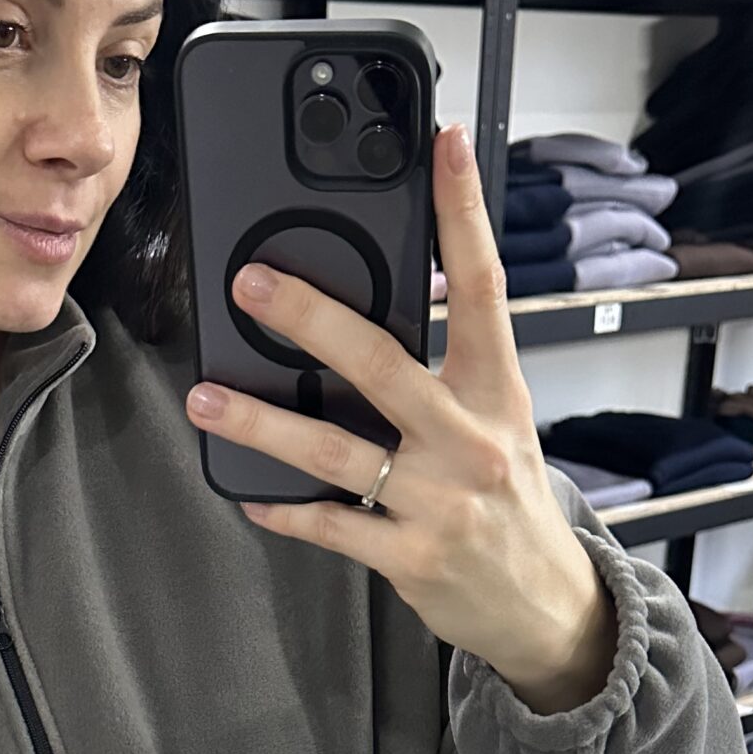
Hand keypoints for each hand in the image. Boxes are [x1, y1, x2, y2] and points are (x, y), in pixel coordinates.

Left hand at [184, 124, 619, 716]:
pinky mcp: (410, 557)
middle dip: (310, 318)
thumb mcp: (499, 423)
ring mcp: (438, 501)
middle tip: (252, 284)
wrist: (546, 606)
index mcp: (497, 391)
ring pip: (334, 452)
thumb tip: (368, 315)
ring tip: (205, 396)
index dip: (463, 213)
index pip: (484, 286)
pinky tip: (250, 495)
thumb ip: (447, 372)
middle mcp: (469, 440)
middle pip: (381, 363)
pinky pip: (330, 526)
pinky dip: (285, 509)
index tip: (444, 147)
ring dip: (261, 423)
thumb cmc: (507, 501)